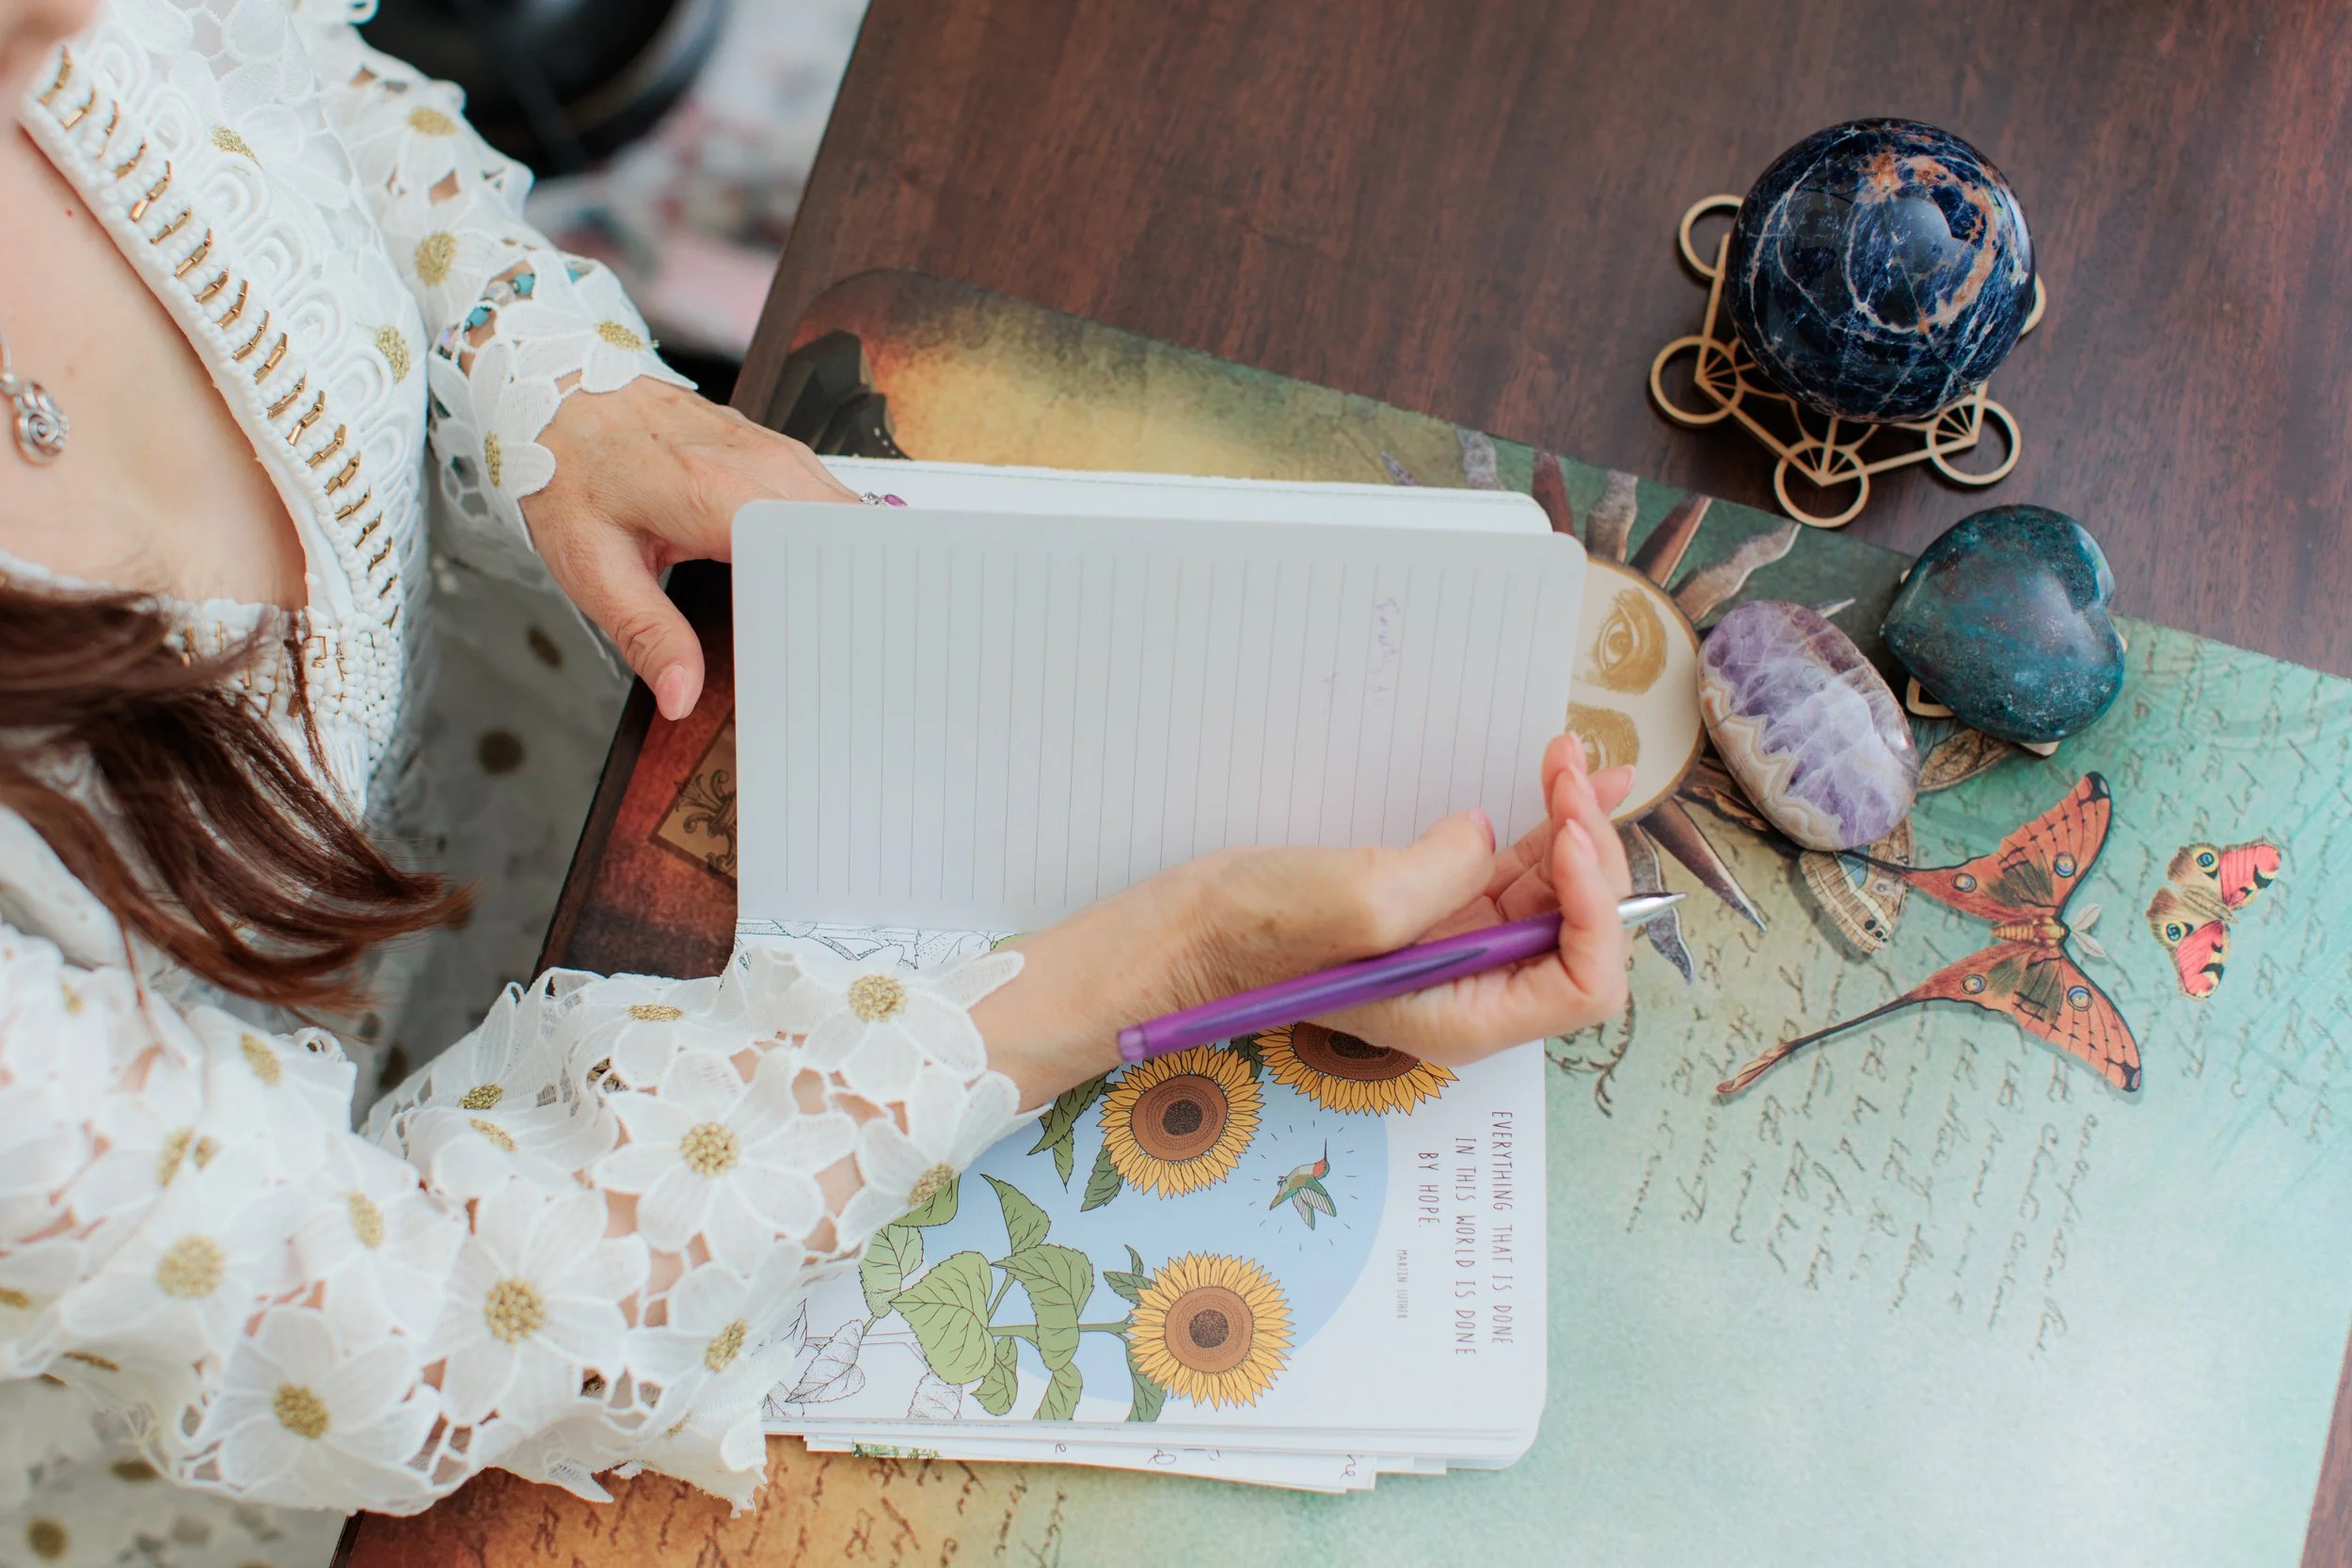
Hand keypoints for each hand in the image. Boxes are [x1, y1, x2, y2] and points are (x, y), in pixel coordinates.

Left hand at [525, 378, 858, 719]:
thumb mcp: (594, 568)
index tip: (822, 651)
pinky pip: (826, 494)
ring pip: (845, 512)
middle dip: (847, 590)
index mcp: (715, 494)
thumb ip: (646, 635)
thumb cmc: (571, 473)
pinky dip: (829, 535)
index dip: (826, 605)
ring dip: (844, 561)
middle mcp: (757, 462)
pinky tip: (808, 570)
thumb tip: (681, 696)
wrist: (559, 396)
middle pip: (843, 533)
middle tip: (832, 647)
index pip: (812, 552)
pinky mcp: (773, 448)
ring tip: (828, 615)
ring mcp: (772, 449)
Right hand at [974, 732, 1637, 1105]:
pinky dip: (1538, 827)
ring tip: (1570, 756)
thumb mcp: (1357, 903)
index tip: (1567, 832)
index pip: (1583, 984)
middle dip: (1591, 851)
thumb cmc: (1251, 935)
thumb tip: (1487, 839)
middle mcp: (1471, 991)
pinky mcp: (1429, 912)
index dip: (1597, 909)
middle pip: (1579, 932)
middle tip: (1573, 772)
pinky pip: (1509, 875)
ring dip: (1573, 825)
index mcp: (1465, 1017)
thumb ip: (1446, 875)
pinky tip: (1553, 777)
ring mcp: (1453, 950)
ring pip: (1551, 894)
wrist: (1179, 932)